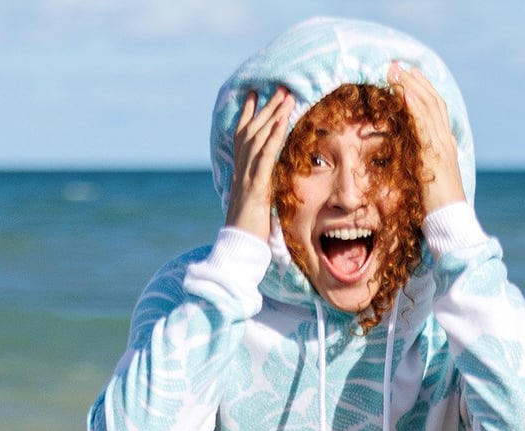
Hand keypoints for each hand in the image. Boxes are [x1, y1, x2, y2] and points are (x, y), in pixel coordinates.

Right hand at [227, 87, 294, 241]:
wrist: (238, 247)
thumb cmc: (249, 229)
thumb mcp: (257, 203)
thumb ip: (262, 187)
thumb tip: (270, 179)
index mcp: (241, 172)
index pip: (242, 137)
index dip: (247, 114)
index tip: (253, 94)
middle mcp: (241, 170)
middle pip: (252, 131)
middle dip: (266, 107)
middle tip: (279, 87)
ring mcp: (247, 177)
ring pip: (258, 138)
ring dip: (272, 115)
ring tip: (286, 97)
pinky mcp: (256, 187)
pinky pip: (265, 157)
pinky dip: (273, 137)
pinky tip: (282, 122)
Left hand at [391, 63, 465, 212]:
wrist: (450, 220)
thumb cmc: (435, 206)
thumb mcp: (426, 178)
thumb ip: (420, 163)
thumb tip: (407, 156)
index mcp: (445, 145)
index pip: (436, 109)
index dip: (422, 90)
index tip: (408, 74)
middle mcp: (446, 141)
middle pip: (433, 102)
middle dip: (415, 81)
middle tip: (397, 65)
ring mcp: (442, 147)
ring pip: (429, 108)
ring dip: (411, 86)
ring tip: (395, 71)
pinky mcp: (434, 155)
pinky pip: (424, 125)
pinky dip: (415, 106)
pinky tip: (404, 93)